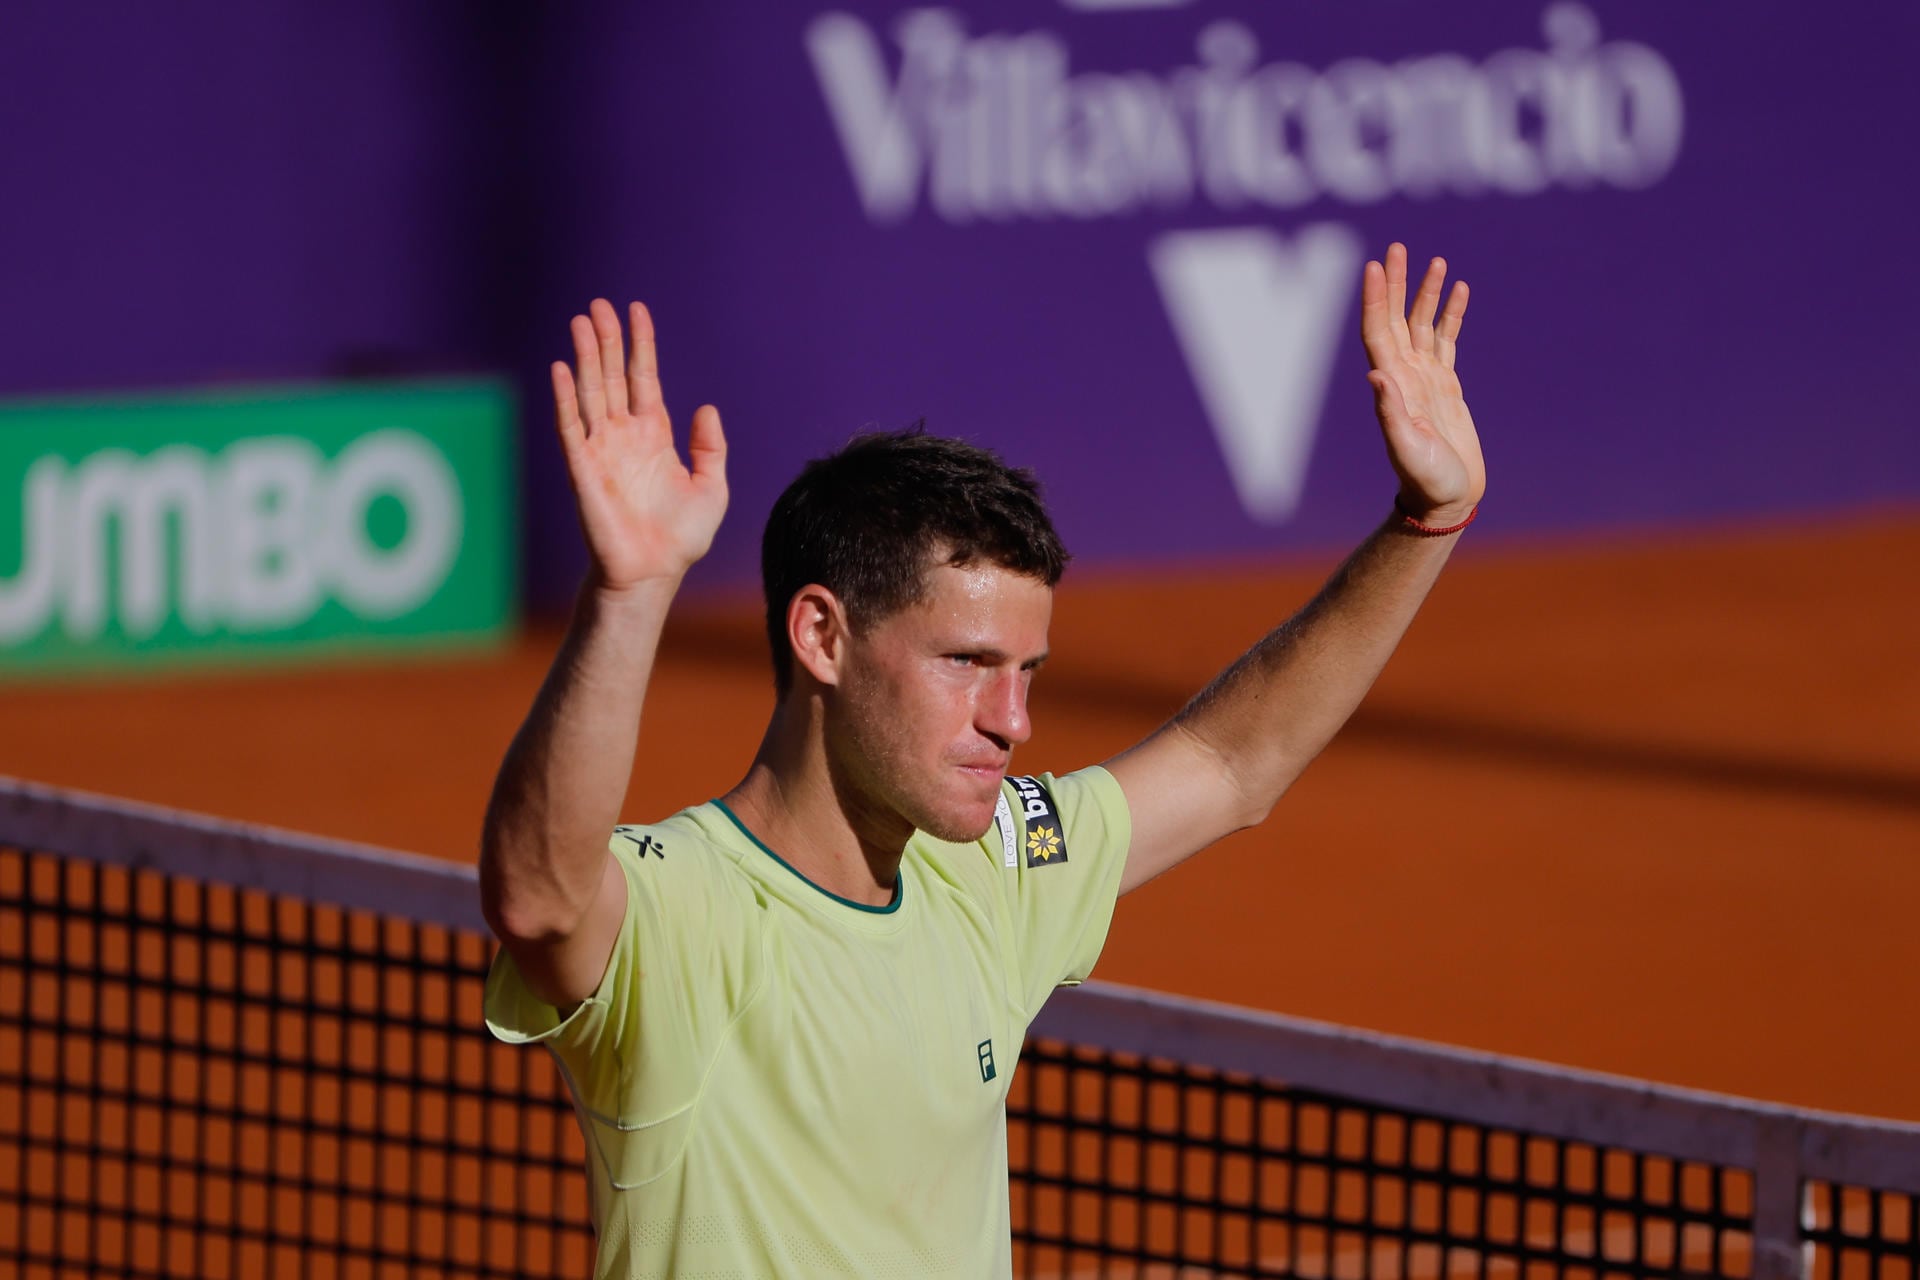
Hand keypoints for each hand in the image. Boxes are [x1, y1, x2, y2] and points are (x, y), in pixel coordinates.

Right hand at [552, 300, 727, 590]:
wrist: (654, 574)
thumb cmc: (681, 538)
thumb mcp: (711, 487)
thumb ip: (711, 448)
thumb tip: (706, 408)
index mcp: (653, 435)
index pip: (643, 378)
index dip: (640, 344)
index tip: (636, 310)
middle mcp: (624, 436)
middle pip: (612, 375)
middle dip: (606, 340)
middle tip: (599, 304)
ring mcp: (601, 450)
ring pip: (590, 392)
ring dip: (585, 357)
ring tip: (580, 321)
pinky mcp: (583, 469)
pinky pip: (571, 427)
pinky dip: (566, 398)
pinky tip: (562, 369)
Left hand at [1359, 244, 1485, 525]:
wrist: (1446, 498)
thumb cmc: (1426, 479)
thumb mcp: (1408, 448)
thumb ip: (1391, 413)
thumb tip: (1376, 374)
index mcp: (1393, 384)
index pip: (1379, 331)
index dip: (1376, 299)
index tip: (1374, 265)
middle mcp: (1405, 375)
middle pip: (1398, 319)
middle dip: (1398, 284)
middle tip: (1397, 248)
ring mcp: (1425, 378)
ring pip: (1424, 325)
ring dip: (1426, 293)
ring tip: (1436, 261)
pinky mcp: (1446, 385)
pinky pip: (1448, 341)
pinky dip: (1451, 315)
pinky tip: (1459, 292)